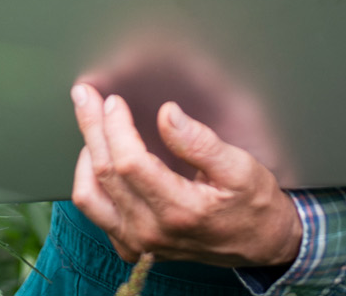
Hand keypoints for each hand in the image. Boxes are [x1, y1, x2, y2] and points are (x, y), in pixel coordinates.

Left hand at [68, 82, 302, 267]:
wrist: (260, 243)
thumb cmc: (252, 205)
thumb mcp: (239, 167)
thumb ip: (200, 142)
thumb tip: (168, 114)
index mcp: (180, 210)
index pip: (129, 162)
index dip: (117, 127)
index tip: (115, 102)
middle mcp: (152, 231)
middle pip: (104, 173)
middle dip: (92, 127)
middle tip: (87, 97)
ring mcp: (139, 243)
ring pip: (89, 196)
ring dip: (85, 156)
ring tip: (92, 126)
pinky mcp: (133, 246)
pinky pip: (96, 213)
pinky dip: (90, 183)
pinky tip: (99, 160)